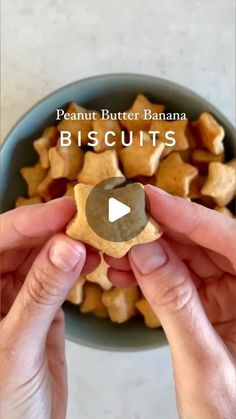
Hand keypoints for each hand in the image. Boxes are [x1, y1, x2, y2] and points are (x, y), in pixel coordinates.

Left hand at [0, 198, 98, 418]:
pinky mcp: (43, 308)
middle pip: (23, 242)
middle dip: (54, 228)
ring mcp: (19, 296)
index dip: (31, 220)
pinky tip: (92, 259)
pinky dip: (77, 265)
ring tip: (96, 236)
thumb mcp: (18, 347)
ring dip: (69, 244)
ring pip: (44, 256)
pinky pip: (59, 276)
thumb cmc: (2, 406)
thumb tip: (67, 246)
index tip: (66, 210)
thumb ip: (41, 294)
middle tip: (88, 219)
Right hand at [106, 185, 235, 418]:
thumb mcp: (203, 362)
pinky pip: (180, 280)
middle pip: (203, 243)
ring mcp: (231, 295)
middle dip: (158, 231)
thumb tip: (144, 249)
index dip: (184, 214)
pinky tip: (125, 271)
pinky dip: (151, 274)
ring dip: (149, 253)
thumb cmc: (233, 416)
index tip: (146, 198)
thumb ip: (174, 303)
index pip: (226, 238)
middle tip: (121, 220)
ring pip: (188, 258)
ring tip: (114, 251)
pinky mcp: (211, 305)